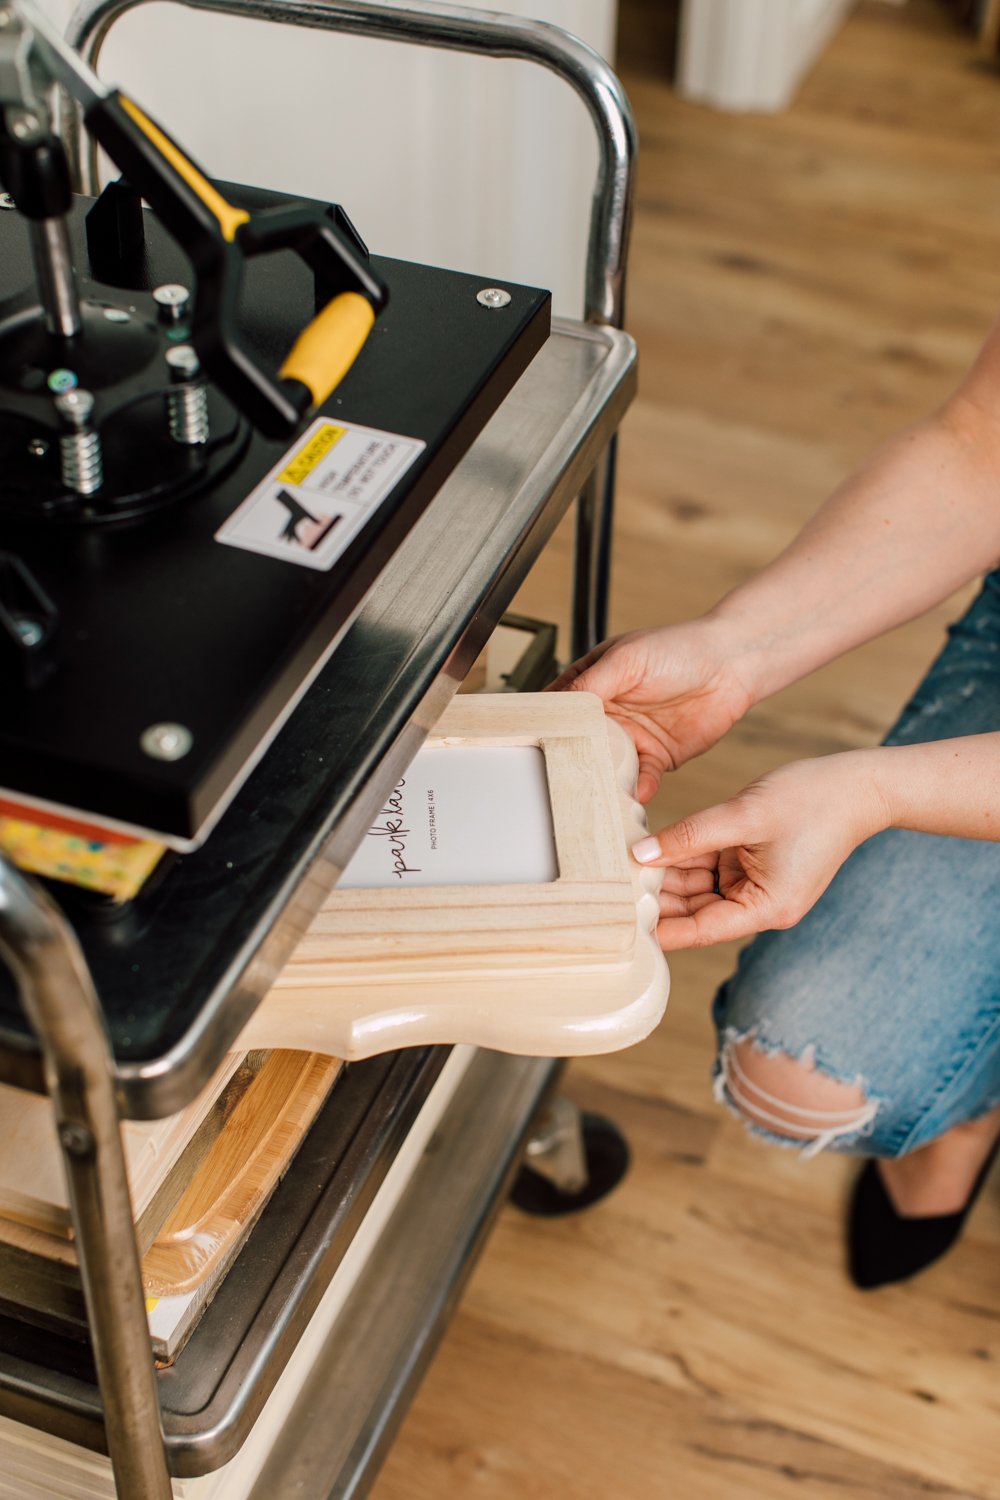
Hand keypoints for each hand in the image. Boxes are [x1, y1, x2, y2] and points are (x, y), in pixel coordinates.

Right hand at [550, 620, 753, 801]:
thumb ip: (590, 683)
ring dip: (603, 780)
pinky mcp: (657, 756)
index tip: (534, 745)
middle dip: (572, 761)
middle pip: (579, 744)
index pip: (559, 708)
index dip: (546, 725)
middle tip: (560, 779)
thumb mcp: (626, 658)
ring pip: (608, 765)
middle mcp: (608, 713)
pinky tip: (635, 792)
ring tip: (595, 795)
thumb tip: (559, 707)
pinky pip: (641, 777)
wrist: (732, 664)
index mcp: (592, 683)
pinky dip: (637, 787)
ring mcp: (631, 736)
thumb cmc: (679, 648)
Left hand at [631, 752, 890, 949]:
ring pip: (699, 887)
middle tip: (608, 890)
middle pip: (696, 911)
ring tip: (621, 866)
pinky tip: (650, 849)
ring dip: (666, 876)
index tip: (619, 928)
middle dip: (657, 899)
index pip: (700, 929)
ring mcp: (756, 885)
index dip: (659, 929)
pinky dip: (684, 858)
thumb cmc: (814, 800)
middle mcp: (760, 904)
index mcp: (766, 908)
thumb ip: (689, 836)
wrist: (860, 785)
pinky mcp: (753, 864)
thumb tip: (641, 853)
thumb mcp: (744, 815)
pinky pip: (710, 867)